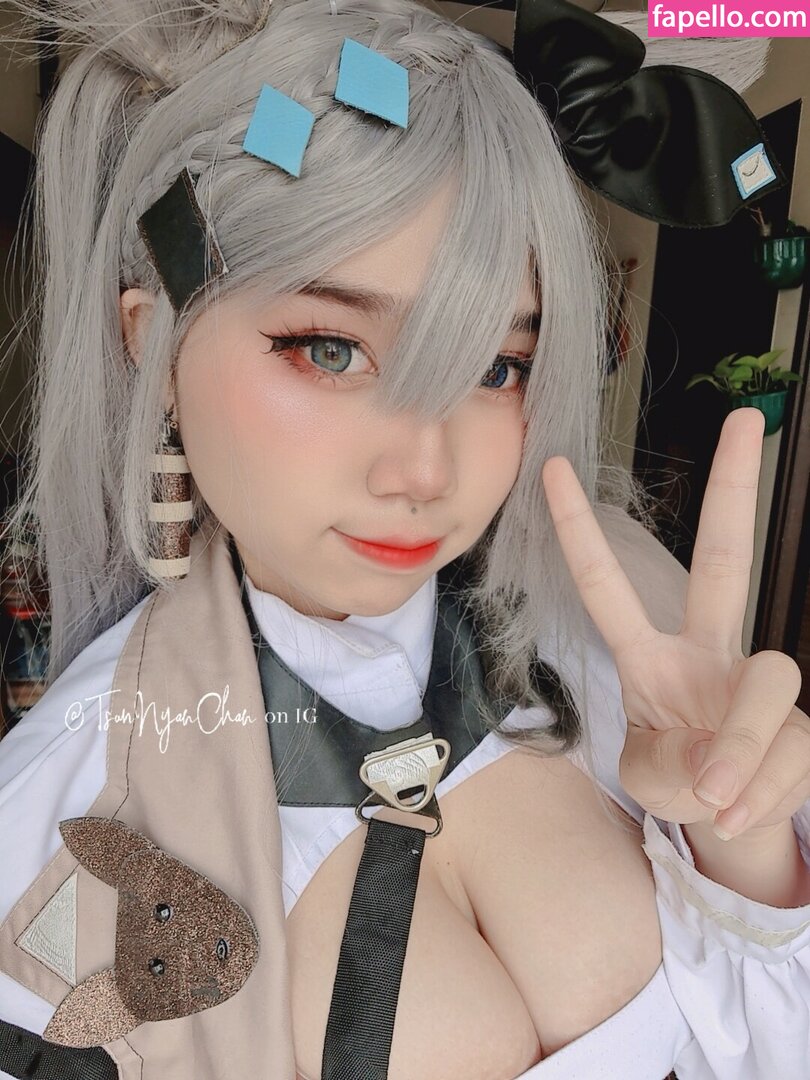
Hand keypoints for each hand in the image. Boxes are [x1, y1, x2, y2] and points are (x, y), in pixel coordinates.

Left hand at [541, 408, 809, 840]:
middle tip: (740, 419)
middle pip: (727, 559)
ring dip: (739, 751)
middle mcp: (710, 651)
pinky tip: (740, 811)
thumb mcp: (654, 781)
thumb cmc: (678, 781)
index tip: (551, 468)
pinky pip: (789, 753)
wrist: (731, 820)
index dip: (579, 533)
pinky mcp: (802, 723)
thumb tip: (724, 774)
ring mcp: (759, 681)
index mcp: (653, 658)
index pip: (607, 589)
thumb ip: (679, 772)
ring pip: (767, 686)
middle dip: (731, 489)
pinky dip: (760, 796)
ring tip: (717, 798)